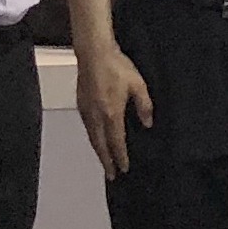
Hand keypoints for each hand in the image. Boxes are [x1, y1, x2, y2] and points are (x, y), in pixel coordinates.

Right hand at [76, 45, 153, 178]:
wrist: (93, 52)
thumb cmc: (118, 67)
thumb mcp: (138, 84)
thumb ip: (144, 105)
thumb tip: (148, 124)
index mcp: (111, 113)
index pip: (116, 141)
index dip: (120, 156)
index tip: (124, 169)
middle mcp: (96, 116)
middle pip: (100, 145)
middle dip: (106, 161)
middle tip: (110, 176)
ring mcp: (86, 110)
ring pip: (92, 137)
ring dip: (98, 151)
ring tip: (104, 161)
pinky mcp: (80, 103)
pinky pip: (87, 127)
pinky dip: (92, 138)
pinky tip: (96, 139)